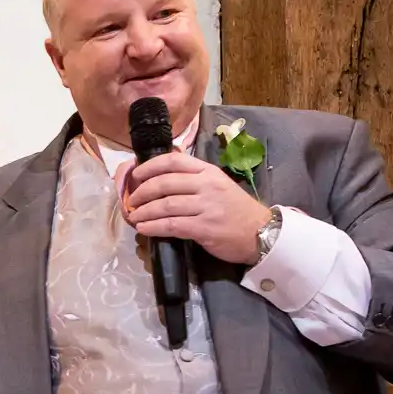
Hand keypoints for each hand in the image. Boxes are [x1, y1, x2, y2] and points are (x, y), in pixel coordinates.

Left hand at [118, 151, 271, 265]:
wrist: (261, 232)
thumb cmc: (236, 210)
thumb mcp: (218, 185)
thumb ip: (194, 180)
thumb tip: (160, 178)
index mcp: (208, 171)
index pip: (173, 161)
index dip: (150, 166)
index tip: (136, 174)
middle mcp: (207, 185)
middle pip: (164, 183)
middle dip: (142, 192)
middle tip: (131, 200)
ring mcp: (207, 206)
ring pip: (165, 205)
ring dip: (144, 211)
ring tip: (133, 216)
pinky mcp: (205, 228)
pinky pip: (172, 225)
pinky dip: (154, 227)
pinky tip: (144, 229)